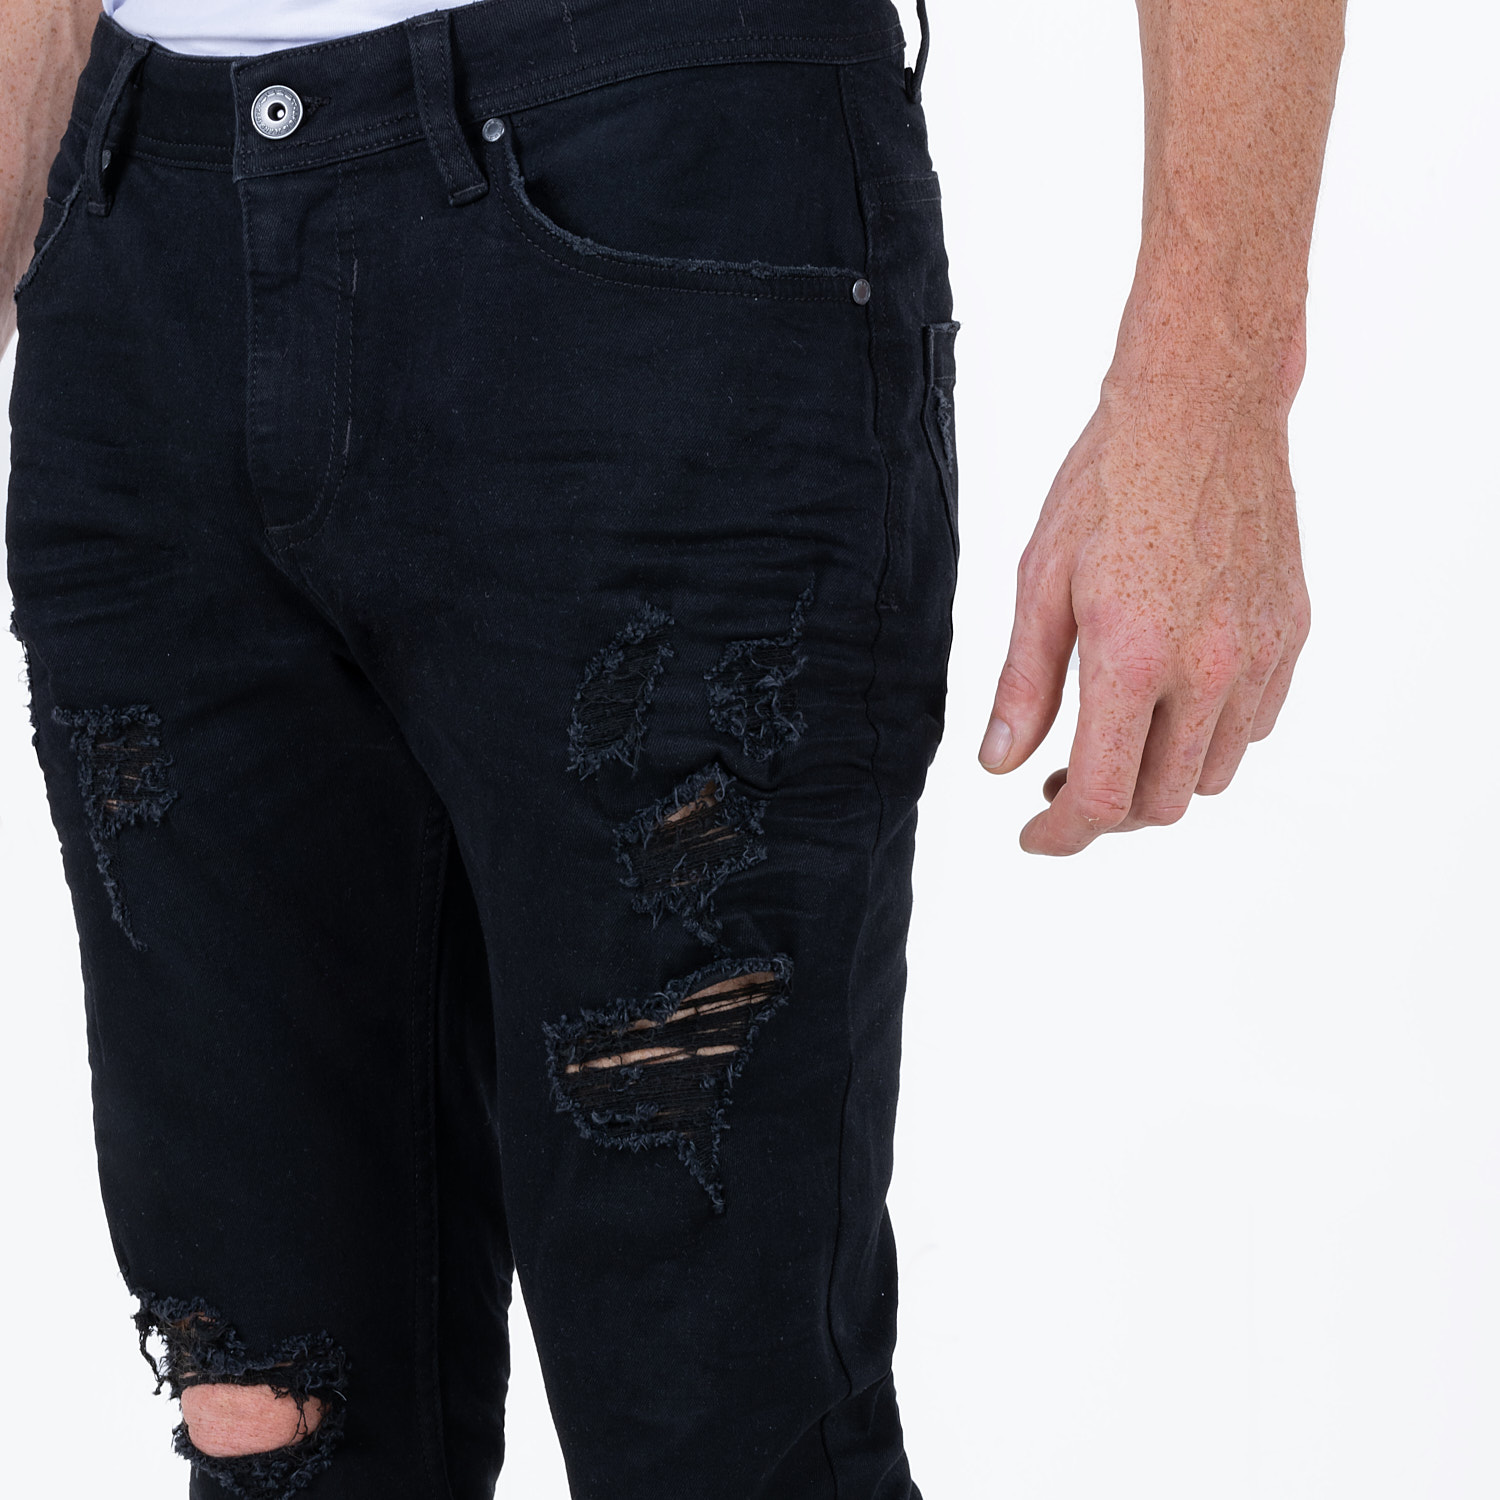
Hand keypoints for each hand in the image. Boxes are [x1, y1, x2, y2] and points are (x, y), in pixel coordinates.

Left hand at [979, 369, 1310, 855]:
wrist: (1202, 407)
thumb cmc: (1109, 484)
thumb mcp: (1039, 582)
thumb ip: (1022, 686)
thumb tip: (999, 765)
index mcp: (1133, 657)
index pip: (1104, 797)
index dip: (1063, 836)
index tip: (1036, 837)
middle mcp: (1210, 667)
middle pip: (1161, 802)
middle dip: (1107, 811)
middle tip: (1063, 780)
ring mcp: (1261, 653)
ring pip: (1212, 773)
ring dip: (1159, 777)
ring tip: (1115, 737)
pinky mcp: (1292, 632)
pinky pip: (1255, 724)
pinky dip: (1209, 736)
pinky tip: (1171, 698)